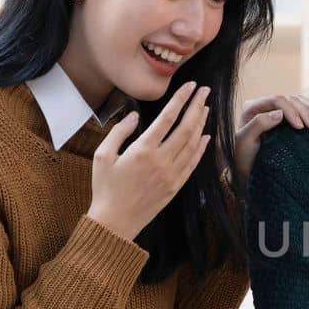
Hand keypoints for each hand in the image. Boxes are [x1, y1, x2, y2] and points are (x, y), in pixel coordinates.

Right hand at [86, 82, 209, 240]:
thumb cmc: (105, 188)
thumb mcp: (102, 156)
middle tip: (205, 90)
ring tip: (206, 108)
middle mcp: (162, 160)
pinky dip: (201, 148)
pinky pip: (193, 163)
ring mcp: (172, 174)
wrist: (116, 222)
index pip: (167, 118)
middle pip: (186, 128)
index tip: (190, 86)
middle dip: (197, 106)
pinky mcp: (176, 186)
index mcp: (143, 150)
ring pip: (192, 144)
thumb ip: (118, 132)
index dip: (181, 99)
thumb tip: (135, 116)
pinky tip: (205, 136)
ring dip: (201, 124)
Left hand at [232, 93, 308, 188]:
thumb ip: (258, 124)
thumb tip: (279, 113)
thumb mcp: (245, 142)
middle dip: (304, 111)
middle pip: (289, 100)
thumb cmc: (243, 158)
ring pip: (296, 101)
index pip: (276, 101)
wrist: (246, 170)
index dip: (291, 111)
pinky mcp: (284, 118)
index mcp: (252, 108)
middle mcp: (264, 106)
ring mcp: (275, 110)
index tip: (301, 127)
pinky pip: (299, 106)